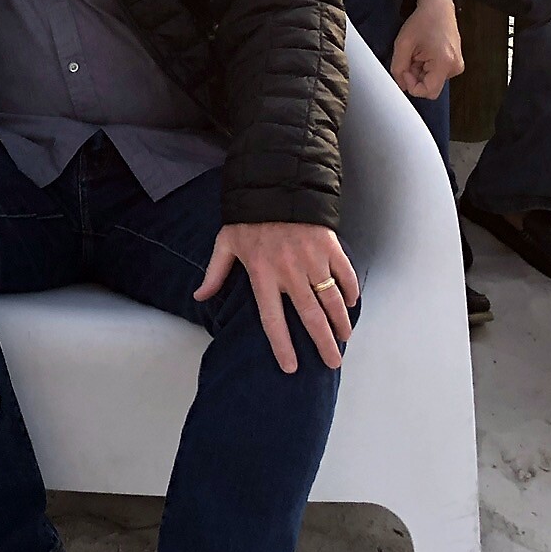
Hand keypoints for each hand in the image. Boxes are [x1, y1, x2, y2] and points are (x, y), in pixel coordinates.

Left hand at [195, 222, 358, 372]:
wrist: (274, 183)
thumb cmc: (248, 217)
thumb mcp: (226, 242)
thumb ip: (215, 273)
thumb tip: (199, 298)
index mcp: (261, 274)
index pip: (272, 319)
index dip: (282, 346)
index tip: (291, 367)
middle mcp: (288, 271)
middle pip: (310, 317)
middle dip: (323, 344)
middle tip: (332, 363)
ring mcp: (311, 258)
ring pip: (331, 298)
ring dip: (340, 322)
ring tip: (343, 338)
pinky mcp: (328, 245)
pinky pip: (344, 273)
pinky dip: (350, 290)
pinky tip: (351, 304)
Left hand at [390, 0, 463, 98]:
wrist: (438, 6)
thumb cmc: (423, 21)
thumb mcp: (403, 44)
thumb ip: (398, 67)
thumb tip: (401, 85)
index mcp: (444, 63)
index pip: (428, 92)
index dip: (412, 85)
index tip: (405, 70)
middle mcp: (455, 67)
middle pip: (430, 87)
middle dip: (415, 76)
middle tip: (409, 57)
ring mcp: (457, 65)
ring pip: (432, 80)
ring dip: (419, 71)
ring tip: (417, 52)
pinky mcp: (455, 63)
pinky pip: (436, 74)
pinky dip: (426, 67)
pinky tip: (423, 53)